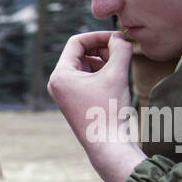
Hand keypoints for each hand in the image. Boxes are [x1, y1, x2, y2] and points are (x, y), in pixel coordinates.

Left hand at [47, 30, 145, 181]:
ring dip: (104, 60)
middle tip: (123, 53)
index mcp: (60, 75)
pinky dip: (102, 73)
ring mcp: (65, 93)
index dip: (99, 36)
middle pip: (80, 52)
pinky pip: (87, 77)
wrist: (108, 145)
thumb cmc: (109, 111)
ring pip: (85, 64)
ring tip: (121, 67)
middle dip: (103, 49)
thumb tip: (121, 36)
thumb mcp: (117, 74)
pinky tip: (117, 79)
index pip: (77, 42)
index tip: (119, 38)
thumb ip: (120, 49)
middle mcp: (57, 83)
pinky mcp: (75, 100)